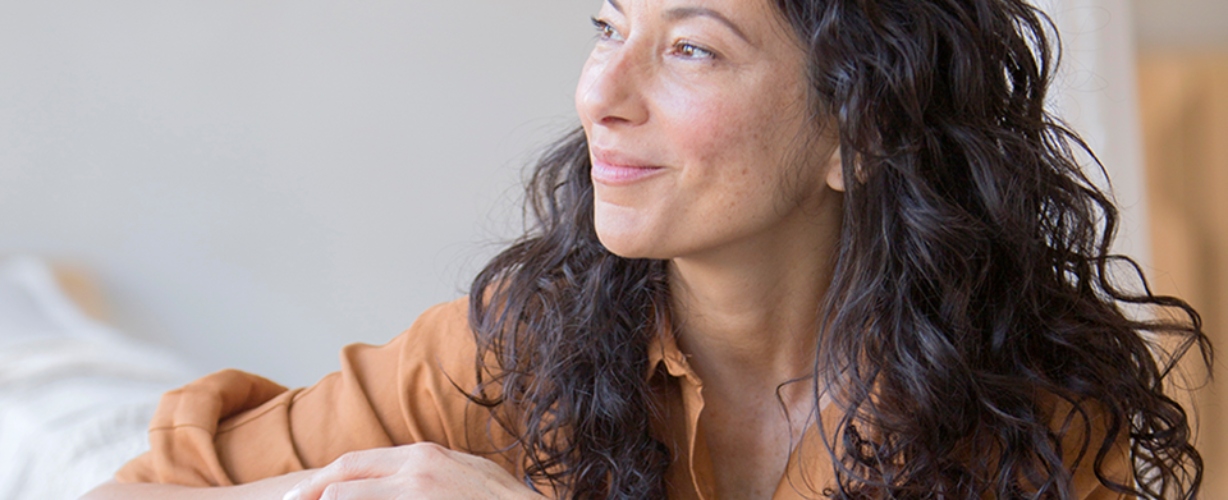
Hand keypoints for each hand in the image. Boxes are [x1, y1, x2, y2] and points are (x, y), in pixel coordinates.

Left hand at [282, 443, 545, 499]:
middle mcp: (413, 472)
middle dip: (307, 496)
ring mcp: (415, 497)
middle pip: (340, 480)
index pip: (354, 464)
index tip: (301, 496)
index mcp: (423, 456)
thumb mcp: (470, 472)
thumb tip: (409, 469)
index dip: (320, 481)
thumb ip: (434, 468)